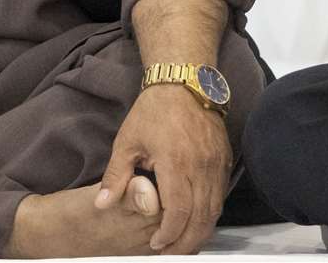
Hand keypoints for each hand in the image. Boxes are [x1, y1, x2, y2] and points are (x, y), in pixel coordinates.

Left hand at [97, 83, 230, 253]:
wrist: (184, 81)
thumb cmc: (154, 110)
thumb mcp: (127, 141)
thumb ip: (116, 176)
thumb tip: (102, 205)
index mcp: (175, 162)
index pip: (178, 211)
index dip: (168, 234)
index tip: (155, 245)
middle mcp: (201, 165)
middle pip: (201, 218)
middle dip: (186, 242)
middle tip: (170, 253)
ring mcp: (216, 163)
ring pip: (215, 209)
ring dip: (201, 231)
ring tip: (183, 244)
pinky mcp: (225, 159)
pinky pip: (221, 194)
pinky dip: (211, 213)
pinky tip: (198, 221)